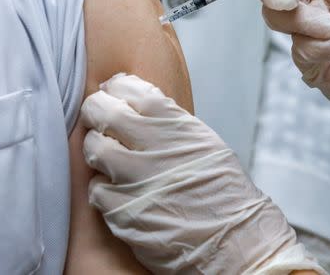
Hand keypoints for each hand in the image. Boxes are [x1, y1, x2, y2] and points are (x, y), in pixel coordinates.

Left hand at [81, 74, 325, 274]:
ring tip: (104, 154)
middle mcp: (154, 149)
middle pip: (105, 113)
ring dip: (95, 148)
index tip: (112, 92)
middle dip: (95, 110)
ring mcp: (137, 181)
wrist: (235, 241)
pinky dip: (102, 187)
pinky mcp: (124, 212)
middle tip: (95, 116)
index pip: (132, 90)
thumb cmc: (223, 191)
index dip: (116, 87)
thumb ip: (170, 122)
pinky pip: (96, 189)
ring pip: (94, 149)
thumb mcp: (204, 142)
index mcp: (176, 127)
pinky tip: (115, 189)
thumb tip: (136, 105)